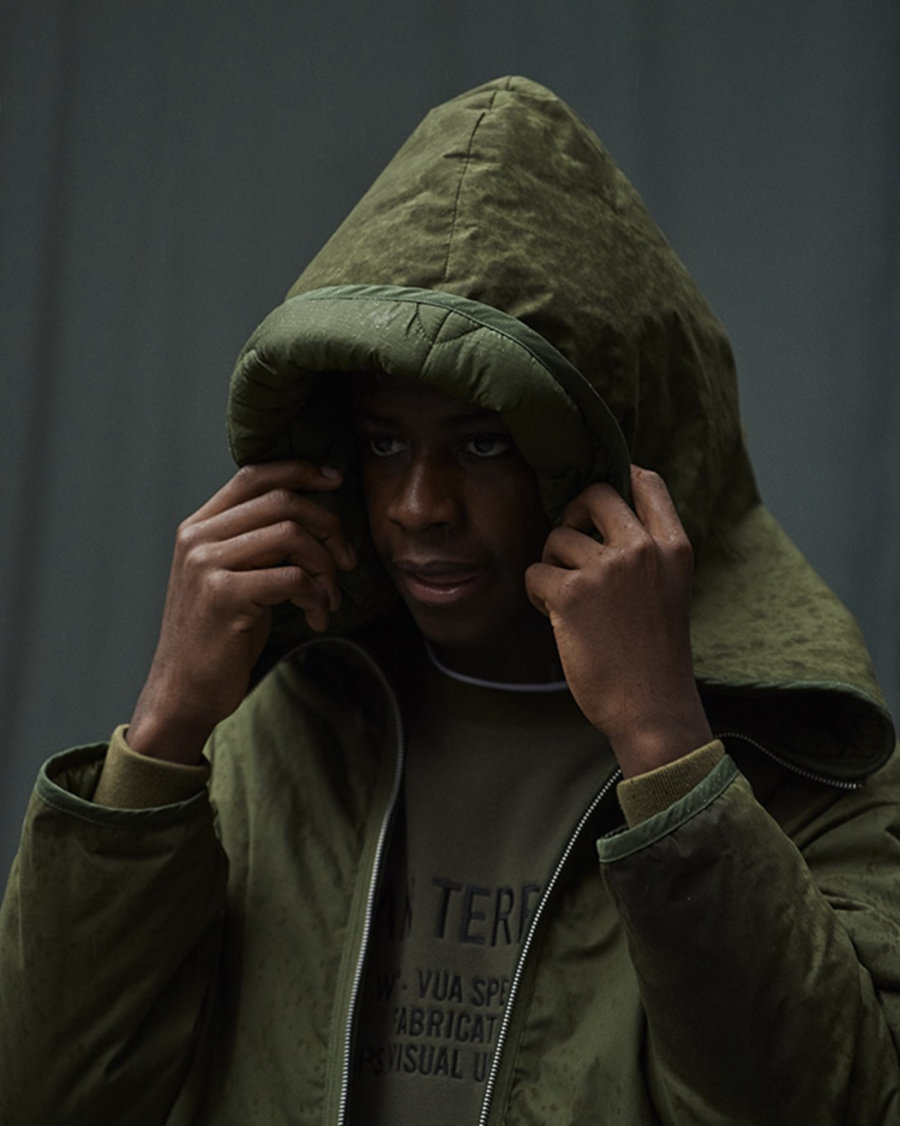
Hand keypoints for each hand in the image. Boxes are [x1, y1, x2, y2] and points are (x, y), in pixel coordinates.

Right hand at [127, 460, 355, 762]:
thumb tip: (314, 514)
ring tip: (330, 598)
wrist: (183, 691)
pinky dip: (317, 596)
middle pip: (283, 501)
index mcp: (199, 526)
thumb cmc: (219, 636)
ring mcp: (207, 565)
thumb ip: (257, 542)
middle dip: (329, 527)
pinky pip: (293, 577)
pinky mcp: (224, 596)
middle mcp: (198, 537)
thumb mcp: (233, 577)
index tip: (336, 481)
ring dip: (326, 568)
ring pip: (292, 536)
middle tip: (347, 561)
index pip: (254, 474)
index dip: (301, 470)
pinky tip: (316, 617)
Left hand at [525, 466, 711, 777]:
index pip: (646, 481)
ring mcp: (606, 570)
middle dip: (572, 515)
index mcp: (673, 547)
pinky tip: (554, 618)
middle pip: (594, 494)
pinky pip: (535, 572)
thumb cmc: (655, 654)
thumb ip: (645, 551)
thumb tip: (596, 514)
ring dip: (552, 565)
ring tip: (568, 601)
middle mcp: (642, 550)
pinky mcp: (571, 594)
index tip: (598, 498)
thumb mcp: (669, 589)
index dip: (617, 477)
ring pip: (556, 538)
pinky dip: (536, 594)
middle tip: (569, 547)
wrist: (652, 708)